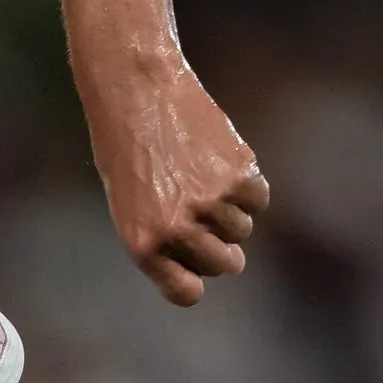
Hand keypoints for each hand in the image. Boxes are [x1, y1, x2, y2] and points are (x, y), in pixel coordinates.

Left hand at [90, 66, 268, 306]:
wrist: (136, 89)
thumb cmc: (125, 144)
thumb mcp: (127, 201)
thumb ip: (161, 236)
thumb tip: (205, 261)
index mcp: (143, 243)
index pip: (188, 292)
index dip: (195, 277)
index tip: (195, 266)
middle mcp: (177, 231)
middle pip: (225, 264)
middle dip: (220, 245)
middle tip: (205, 214)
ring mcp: (210, 205)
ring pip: (242, 230)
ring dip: (230, 208)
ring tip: (200, 172)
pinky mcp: (239, 177)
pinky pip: (258, 198)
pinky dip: (247, 183)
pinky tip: (219, 158)